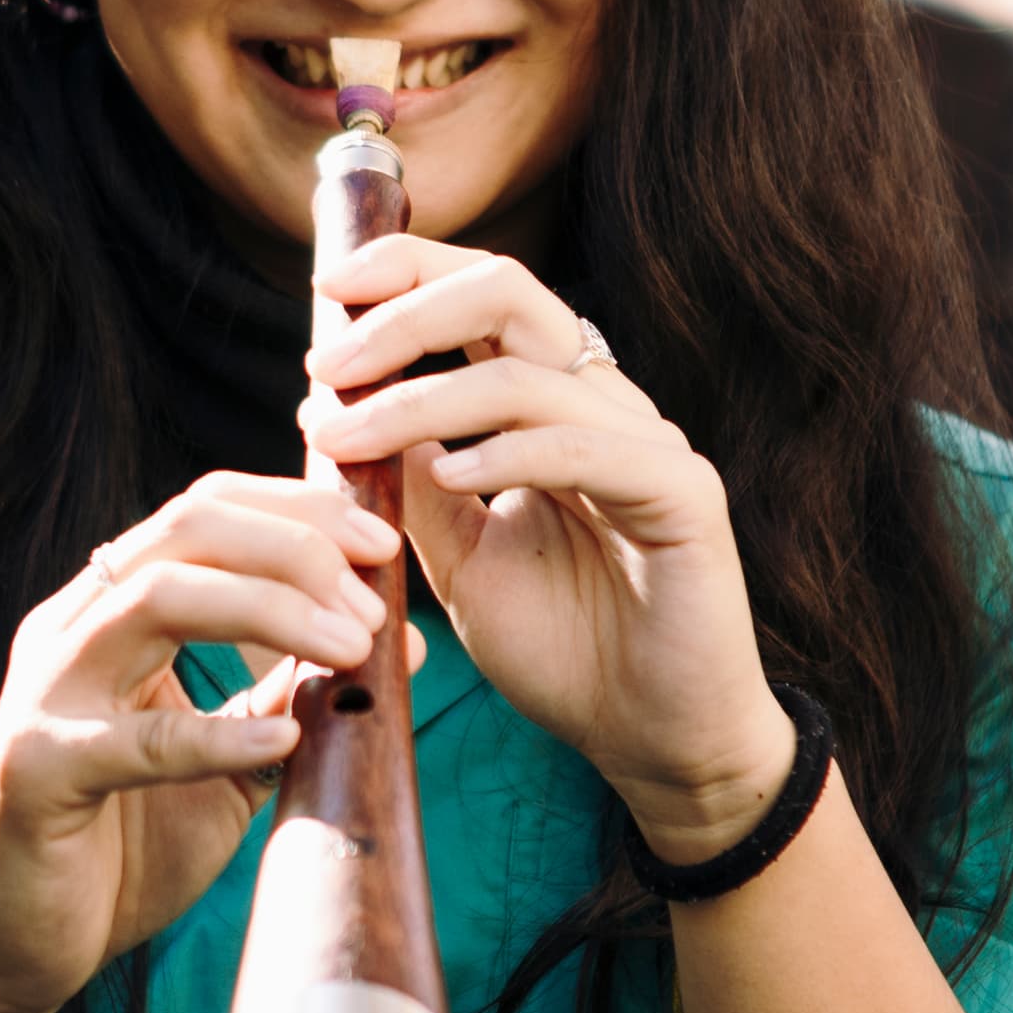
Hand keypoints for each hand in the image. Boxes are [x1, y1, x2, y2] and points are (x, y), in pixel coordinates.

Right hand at [0, 474, 403, 1012]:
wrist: (14, 947)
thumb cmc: (121, 846)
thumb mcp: (223, 757)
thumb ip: (285, 695)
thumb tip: (397, 644)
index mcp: (110, 610)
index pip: (206, 511)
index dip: (300, 512)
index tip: (382, 546)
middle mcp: (72, 628)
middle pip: (188, 530)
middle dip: (296, 546)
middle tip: (374, 601)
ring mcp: (47, 691)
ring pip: (160, 597)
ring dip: (271, 609)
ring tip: (351, 648)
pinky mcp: (37, 769)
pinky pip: (136, 739)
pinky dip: (218, 732)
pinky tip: (285, 736)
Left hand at [302, 238, 793, 865]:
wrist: (649, 741)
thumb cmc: (562, 649)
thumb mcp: (457, 556)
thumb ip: (411, 484)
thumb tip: (335, 404)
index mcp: (553, 404)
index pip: (483, 296)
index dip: (408, 270)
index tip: (329, 288)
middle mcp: (604, 405)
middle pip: (509, 293)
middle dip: (405, 313)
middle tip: (328, 363)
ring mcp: (650, 443)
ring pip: (527, 377)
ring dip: (420, 399)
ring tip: (345, 438)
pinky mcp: (685, 496)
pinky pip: (585, 449)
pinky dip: (506, 454)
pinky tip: (446, 475)